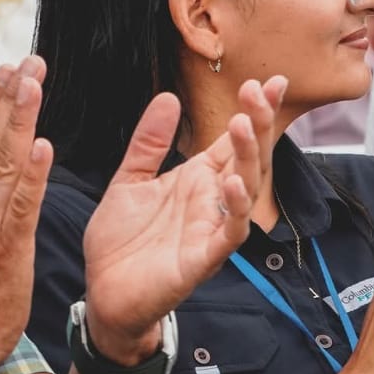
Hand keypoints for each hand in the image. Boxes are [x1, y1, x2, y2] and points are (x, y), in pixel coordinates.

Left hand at [82, 77, 285, 362]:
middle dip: (259, 124)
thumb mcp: (129, 180)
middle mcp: (212, 201)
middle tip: (259, 90)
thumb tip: (168, 96)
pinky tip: (230, 181)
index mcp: (197, 179)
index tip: (270, 80)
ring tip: (244, 123)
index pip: (234, 140)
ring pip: (246, 188)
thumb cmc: (121, 242)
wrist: (104, 293)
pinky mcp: (204, 258)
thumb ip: (149, 143)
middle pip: (248, 157)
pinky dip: (235, 207)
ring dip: (249, 156)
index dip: (255, 112)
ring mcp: (212, 229)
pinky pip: (230, 231)